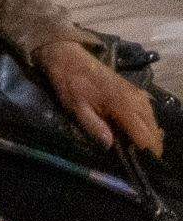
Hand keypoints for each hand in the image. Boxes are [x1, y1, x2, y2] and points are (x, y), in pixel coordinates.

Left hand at [35, 39, 162, 153]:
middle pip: (153, 129)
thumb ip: (94, 126)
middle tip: (139, 159)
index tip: (141, 164)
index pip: (144, 135)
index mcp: (122, 104)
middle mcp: (135, 99)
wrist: (68, 57)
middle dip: (150, 146)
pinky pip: (148, 110)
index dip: (146, 152)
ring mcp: (136, 92)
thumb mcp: (76, 107)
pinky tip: (138, 130)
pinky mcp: (133, 89)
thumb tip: (110, 146)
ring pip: (153, 120)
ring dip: (150, 135)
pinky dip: (148, 123)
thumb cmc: (70, 83)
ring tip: (140, 148)